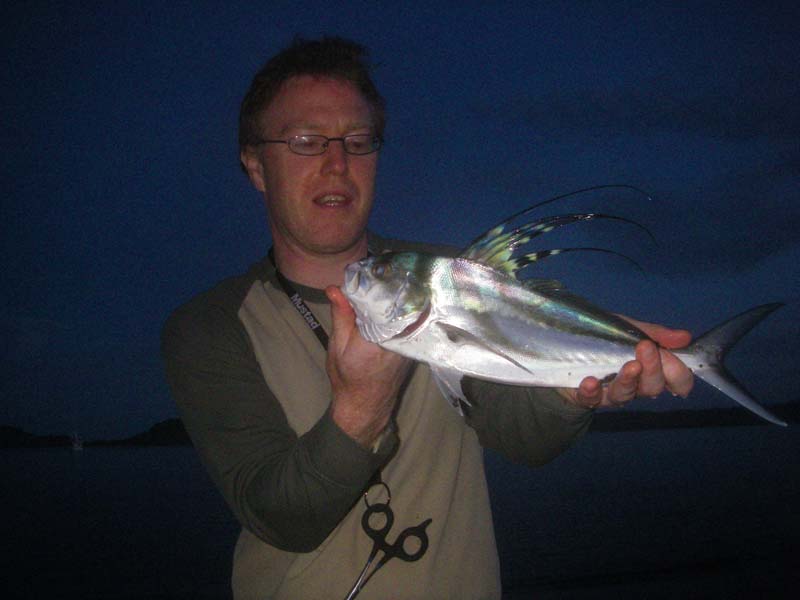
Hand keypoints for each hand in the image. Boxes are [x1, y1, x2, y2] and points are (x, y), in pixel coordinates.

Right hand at [325, 286, 411, 447]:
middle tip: (371, 270)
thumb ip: (340, 316)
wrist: (365, 405)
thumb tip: (334, 288)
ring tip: (379, 281)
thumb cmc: (347, 378)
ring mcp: (410, 343)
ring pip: (405, 309)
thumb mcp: (337, 345)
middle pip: (398, 302)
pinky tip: (388, 302)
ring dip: (394, 296)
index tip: (363, 271)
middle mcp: (399, 338)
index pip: (382, 300)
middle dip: (386, 285)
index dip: (374, 282)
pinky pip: (408, 320)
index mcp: (377, 338)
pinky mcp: (413, 346)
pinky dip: (398, 310)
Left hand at [558, 317, 693, 408]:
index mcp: (650, 370)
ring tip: (629, 367)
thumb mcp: (628, 330)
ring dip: (627, 381)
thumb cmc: (606, 340)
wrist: (566, 350)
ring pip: (624, 395)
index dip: (679, 376)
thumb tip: (684, 337)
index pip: (675, 381)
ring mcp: (610, 393)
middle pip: (651, 387)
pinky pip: (590, 398)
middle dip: (653, 369)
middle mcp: (634, 386)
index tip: (674, 360)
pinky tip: (590, 381)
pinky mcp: (586, 396)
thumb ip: (654, 333)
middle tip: (646, 348)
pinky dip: (591, 391)